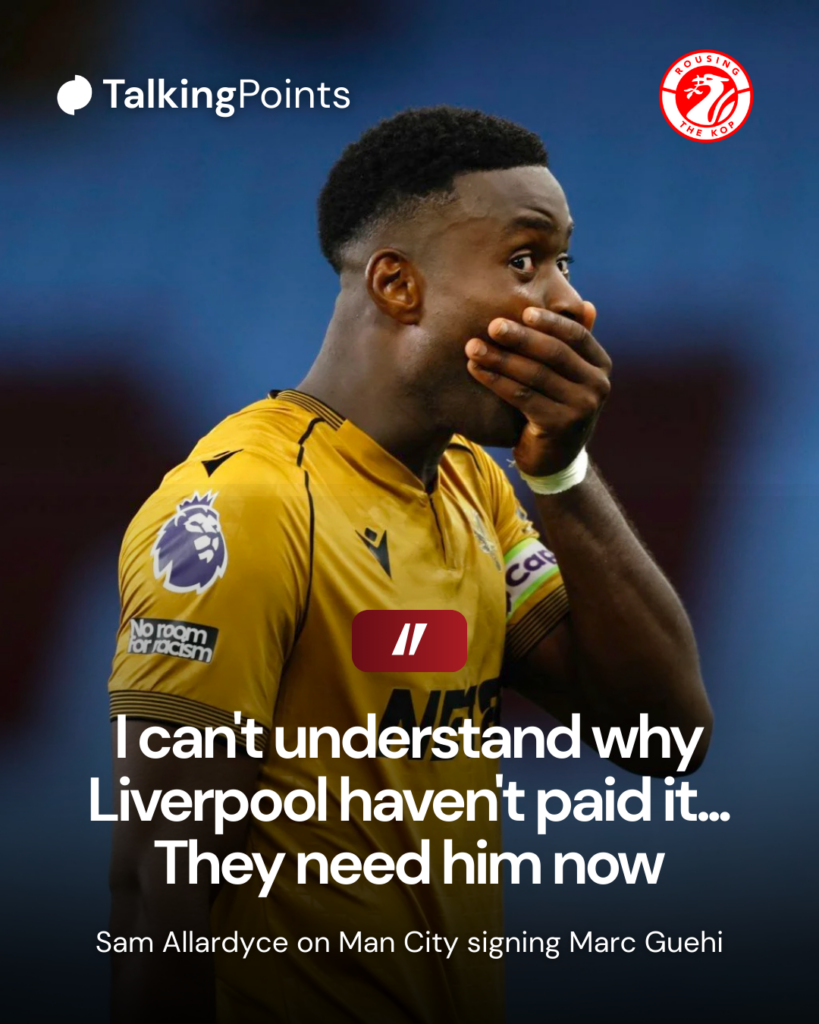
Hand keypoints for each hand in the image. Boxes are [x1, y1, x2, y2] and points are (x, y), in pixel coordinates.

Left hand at [465, 301, 611, 476]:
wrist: (554, 460)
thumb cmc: (556, 407)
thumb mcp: (570, 376)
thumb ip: (573, 344)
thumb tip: (585, 305)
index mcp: (601, 366)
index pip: (577, 336)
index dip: (550, 322)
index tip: (523, 311)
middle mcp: (598, 386)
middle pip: (554, 353)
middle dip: (520, 337)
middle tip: (492, 325)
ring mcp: (582, 408)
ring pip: (535, 375)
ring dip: (500, 358)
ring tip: (473, 347)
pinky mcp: (560, 426)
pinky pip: (522, 397)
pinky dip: (496, 381)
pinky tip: (476, 370)